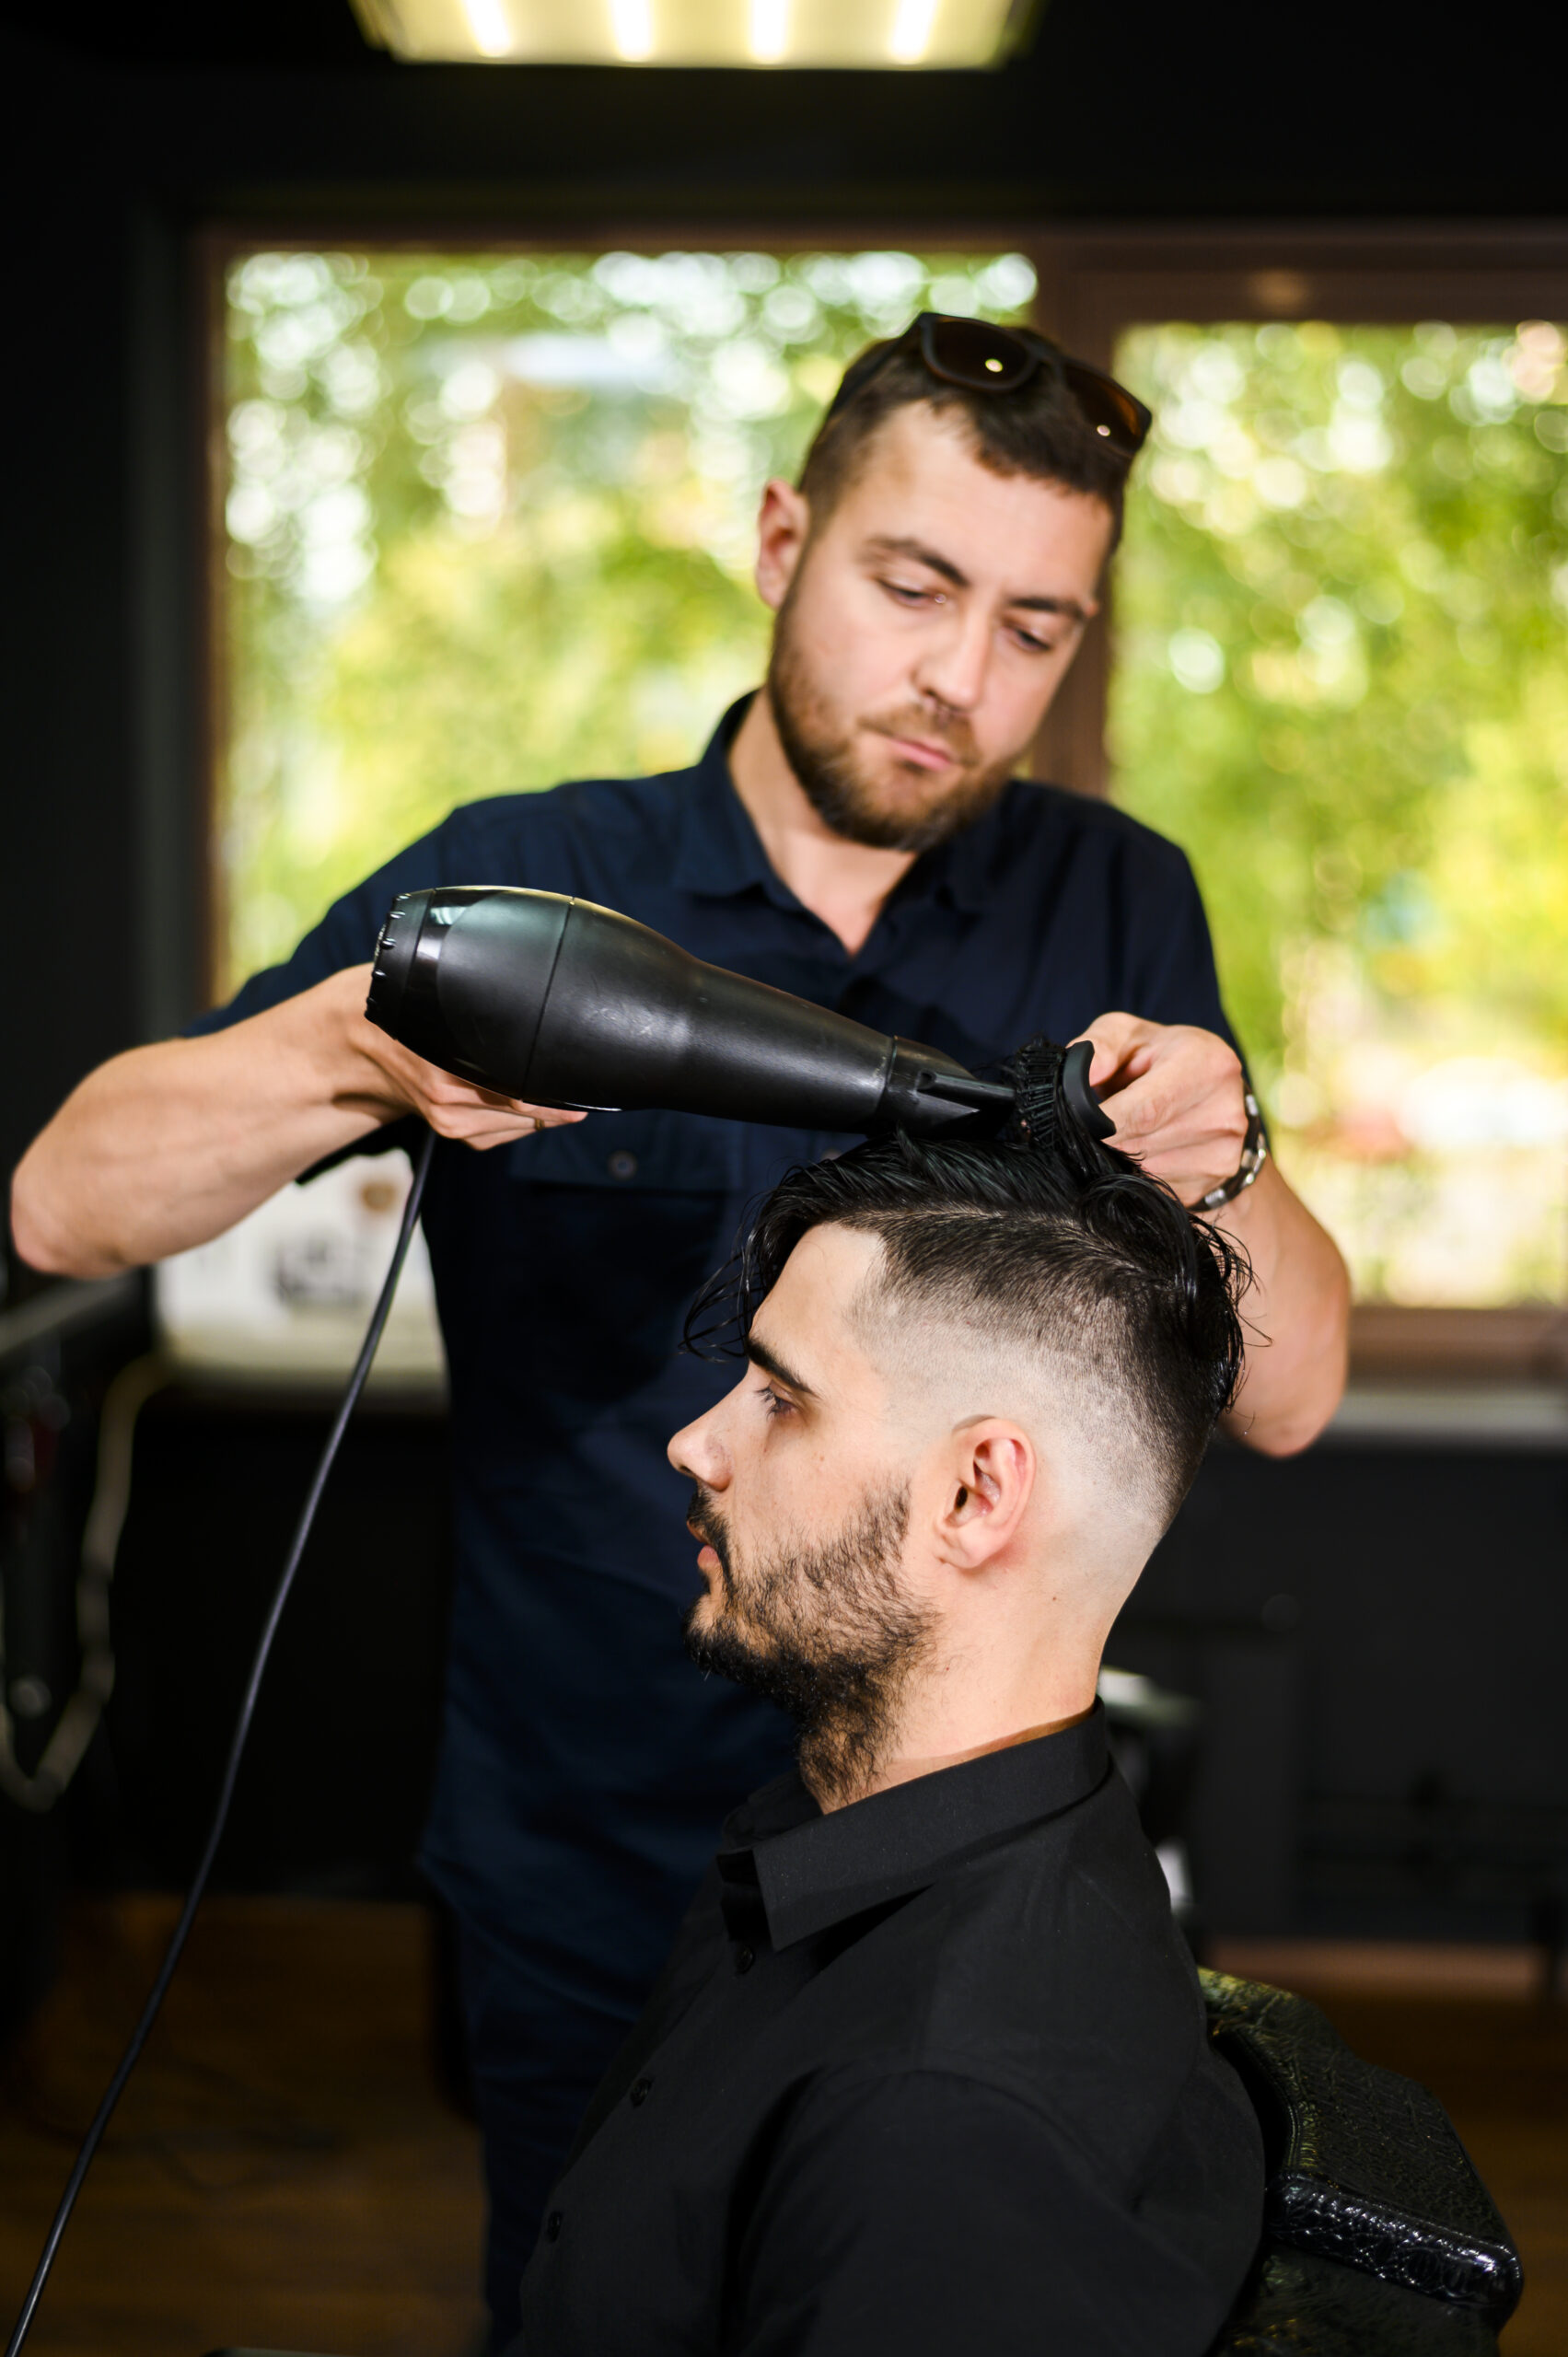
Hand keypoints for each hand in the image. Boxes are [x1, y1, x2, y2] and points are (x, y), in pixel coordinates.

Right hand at [333, 965, 586, 1151]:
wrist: (364, 1041)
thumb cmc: (416, 1010)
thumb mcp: (452, 1000)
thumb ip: (495, 1008)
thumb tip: (549, 1010)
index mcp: (449, 1064)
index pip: (521, 1093)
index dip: (558, 1097)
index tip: (588, 1092)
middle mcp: (446, 1097)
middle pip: (526, 1113)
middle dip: (560, 1104)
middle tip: (586, 1089)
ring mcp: (447, 1119)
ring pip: (518, 1127)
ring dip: (545, 1115)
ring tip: (562, 1097)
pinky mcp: (449, 1131)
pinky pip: (502, 1135)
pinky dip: (522, 1124)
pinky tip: (528, 1106)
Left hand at [1077, 1012, 1247, 1208]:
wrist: (1214, 1088)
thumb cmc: (1161, 1055)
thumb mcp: (1128, 1034)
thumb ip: (1099, 1046)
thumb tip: (1074, 1077)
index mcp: (1207, 1065)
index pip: (1146, 1109)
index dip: (1103, 1124)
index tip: (1074, 1126)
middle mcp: (1224, 1111)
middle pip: (1142, 1144)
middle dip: (1105, 1141)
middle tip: (1086, 1129)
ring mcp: (1223, 1150)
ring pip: (1146, 1171)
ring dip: (1119, 1159)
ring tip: (1119, 1133)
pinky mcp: (1215, 1178)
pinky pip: (1158, 1187)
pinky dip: (1137, 1175)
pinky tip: (1139, 1150)